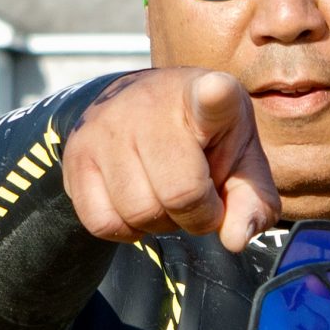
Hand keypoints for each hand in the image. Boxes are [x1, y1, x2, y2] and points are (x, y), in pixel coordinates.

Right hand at [61, 68, 279, 252]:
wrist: (139, 106)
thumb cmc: (204, 140)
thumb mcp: (240, 160)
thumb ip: (252, 202)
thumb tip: (234, 239)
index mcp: (206, 96)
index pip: (211, 97)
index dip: (215, 97)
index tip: (216, 90)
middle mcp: (150, 105)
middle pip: (181, 194)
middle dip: (198, 215)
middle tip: (199, 196)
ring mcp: (106, 127)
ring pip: (139, 213)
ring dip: (161, 223)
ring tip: (165, 194)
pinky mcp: (76, 154)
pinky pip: (102, 223)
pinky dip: (126, 230)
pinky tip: (138, 203)